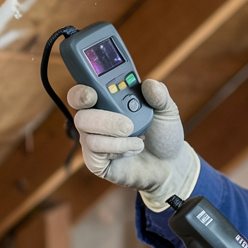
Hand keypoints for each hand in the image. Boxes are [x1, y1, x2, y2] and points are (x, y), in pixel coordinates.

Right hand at [68, 78, 197, 207]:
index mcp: (108, 99)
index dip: (82, 88)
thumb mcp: (167, 111)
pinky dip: (118, 148)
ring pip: (87, 129)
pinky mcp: (94, 159)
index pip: (84, 88)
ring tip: (140, 138)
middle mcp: (95, 116)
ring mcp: (92, 138)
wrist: (168, 164)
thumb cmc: (162, 134)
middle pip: (78, 105)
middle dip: (102, 115)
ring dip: (118, 134)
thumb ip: (159, 95)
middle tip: (128, 125)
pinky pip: (95, 149)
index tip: (93, 92)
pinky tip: (133, 149)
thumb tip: (149, 83)